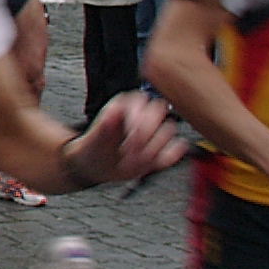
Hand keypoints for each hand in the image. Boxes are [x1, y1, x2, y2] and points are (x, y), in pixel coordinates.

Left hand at [67, 93, 185, 184]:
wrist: (96, 167)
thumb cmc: (93, 149)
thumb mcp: (92, 139)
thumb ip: (103, 127)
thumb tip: (112, 112)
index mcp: (124, 105)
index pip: (142, 101)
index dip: (137, 119)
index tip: (129, 137)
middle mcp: (142, 114)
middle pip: (159, 112)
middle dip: (145, 135)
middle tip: (130, 152)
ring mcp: (154, 132)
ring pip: (168, 131)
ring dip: (151, 149)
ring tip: (130, 161)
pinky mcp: (162, 149)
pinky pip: (176, 149)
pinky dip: (168, 157)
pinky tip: (151, 163)